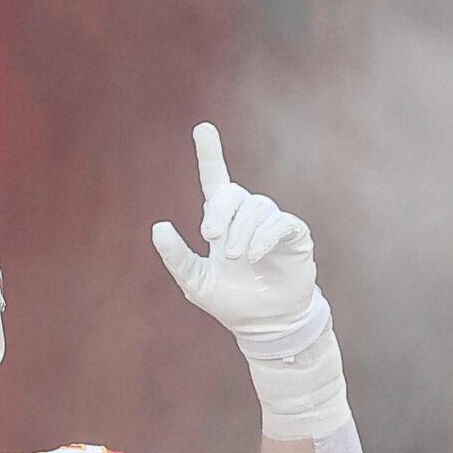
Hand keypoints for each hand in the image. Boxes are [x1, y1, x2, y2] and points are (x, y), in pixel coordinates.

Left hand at [151, 123, 321, 347]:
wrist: (265, 324)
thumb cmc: (232, 302)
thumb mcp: (196, 283)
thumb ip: (177, 258)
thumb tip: (158, 228)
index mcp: (222, 224)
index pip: (215, 182)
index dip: (210, 154)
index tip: (202, 128)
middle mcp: (247, 217)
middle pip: (232, 193)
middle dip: (219, 210)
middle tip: (211, 236)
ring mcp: (271, 223)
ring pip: (255, 208)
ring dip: (241, 231)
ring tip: (237, 258)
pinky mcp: (293, 234)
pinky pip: (279, 223)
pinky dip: (264, 237)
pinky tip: (254, 256)